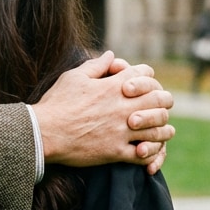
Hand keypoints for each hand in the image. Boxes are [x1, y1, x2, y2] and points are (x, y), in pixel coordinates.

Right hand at [33, 51, 173, 173]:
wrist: (43, 132)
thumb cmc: (56, 103)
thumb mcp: (74, 77)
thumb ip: (96, 65)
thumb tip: (111, 54)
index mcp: (113, 87)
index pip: (146, 74)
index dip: (149, 77)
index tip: (147, 83)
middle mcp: (122, 107)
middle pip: (159, 100)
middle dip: (164, 101)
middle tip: (163, 106)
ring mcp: (121, 131)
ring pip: (157, 129)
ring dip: (164, 129)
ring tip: (165, 131)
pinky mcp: (116, 152)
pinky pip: (144, 154)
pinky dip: (151, 152)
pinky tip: (148, 150)